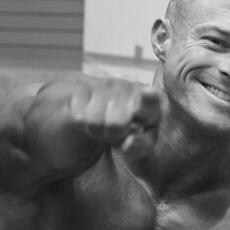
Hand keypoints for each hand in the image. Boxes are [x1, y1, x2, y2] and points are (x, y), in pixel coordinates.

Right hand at [44, 76, 161, 151]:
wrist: (101, 106)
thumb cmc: (129, 126)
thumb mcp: (141, 139)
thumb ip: (141, 145)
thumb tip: (130, 141)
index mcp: (150, 101)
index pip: (150, 100)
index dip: (150, 98)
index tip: (150, 93)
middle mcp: (128, 88)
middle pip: (116, 125)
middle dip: (114, 135)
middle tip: (117, 131)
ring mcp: (105, 84)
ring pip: (95, 122)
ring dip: (97, 130)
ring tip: (104, 123)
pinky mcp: (82, 86)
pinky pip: (79, 117)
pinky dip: (83, 124)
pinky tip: (90, 115)